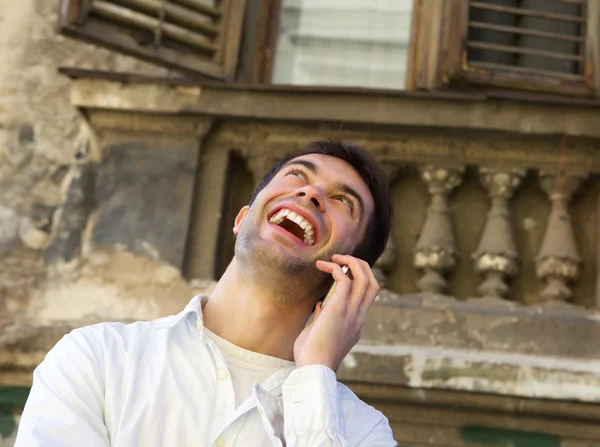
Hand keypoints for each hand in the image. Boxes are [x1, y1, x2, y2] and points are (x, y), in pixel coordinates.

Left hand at [293, 254, 379, 370]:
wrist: (313, 370)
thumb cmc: (311, 357)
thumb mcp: (319, 334)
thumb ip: (322, 319)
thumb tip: (320, 306)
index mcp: (356, 324)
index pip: (366, 296)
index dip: (358, 280)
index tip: (340, 273)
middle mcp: (358, 316)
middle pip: (373, 283)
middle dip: (362, 266)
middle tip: (343, 259)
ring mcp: (352, 312)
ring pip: (365, 278)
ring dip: (351, 262)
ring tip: (335, 256)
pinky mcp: (339, 308)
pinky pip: (344, 279)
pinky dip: (335, 268)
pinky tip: (322, 265)